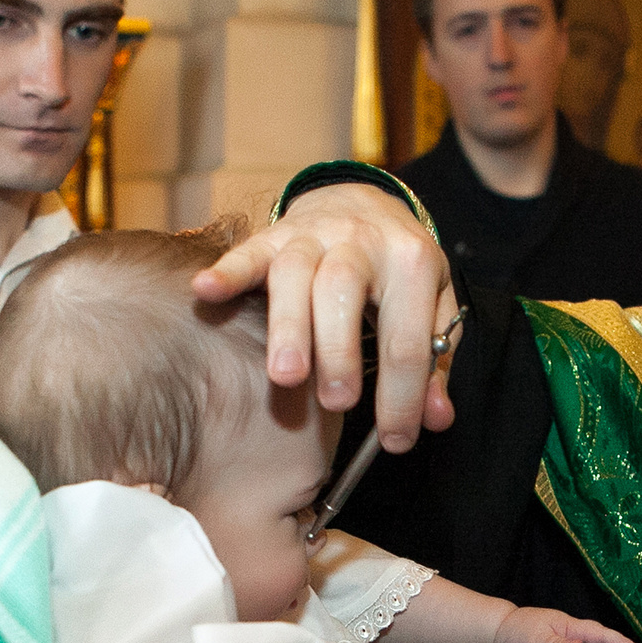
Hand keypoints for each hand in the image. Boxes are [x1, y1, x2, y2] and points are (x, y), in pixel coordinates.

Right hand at [193, 185, 457, 453]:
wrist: (364, 202)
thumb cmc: (396, 269)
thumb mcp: (432, 309)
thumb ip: (434, 365)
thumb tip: (435, 418)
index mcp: (411, 262)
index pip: (408, 338)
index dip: (403, 396)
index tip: (396, 440)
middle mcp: (361, 242)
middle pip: (344, 290)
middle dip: (340, 350)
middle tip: (337, 403)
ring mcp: (313, 235)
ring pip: (294, 272)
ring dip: (289, 325)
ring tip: (285, 375)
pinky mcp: (274, 235)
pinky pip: (247, 251)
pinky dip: (227, 272)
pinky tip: (206, 291)